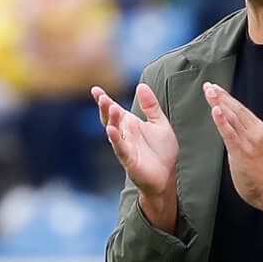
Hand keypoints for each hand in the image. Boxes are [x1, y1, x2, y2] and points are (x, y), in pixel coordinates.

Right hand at [92, 82, 179, 231]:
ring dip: (111, 120)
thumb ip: (151, 106)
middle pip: (110, 119)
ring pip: (113, 132)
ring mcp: (125, 147)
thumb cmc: (162, 151)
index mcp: (129, 124)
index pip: (114, 110)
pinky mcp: (129, 160)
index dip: (103, 100)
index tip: (95, 90)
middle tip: (103, 97)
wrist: (167, 176)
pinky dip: (115, 140)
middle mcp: (124, 135)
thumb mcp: (159, 123)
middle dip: (105, 108)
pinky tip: (111, 131)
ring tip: (112, 107)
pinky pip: (120, 149)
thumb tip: (141, 85)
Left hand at [205, 83, 262, 233]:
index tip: (215, 88)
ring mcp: (249, 141)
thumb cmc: (262, 173)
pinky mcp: (242, 151)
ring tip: (209, 92)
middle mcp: (255, 131)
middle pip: (235, 109)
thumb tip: (229, 128)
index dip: (227, 98)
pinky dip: (222, 121)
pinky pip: (229, 133)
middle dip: (221, 96)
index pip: (240, 109)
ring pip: (232, 117)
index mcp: (258, 129)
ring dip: (219, 103)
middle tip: (208, 85)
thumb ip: (243, 136)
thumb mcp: (254, 147)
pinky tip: (215, 110)